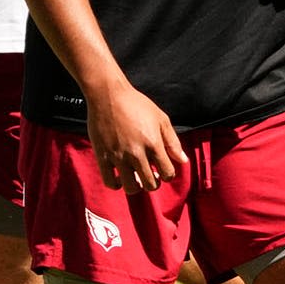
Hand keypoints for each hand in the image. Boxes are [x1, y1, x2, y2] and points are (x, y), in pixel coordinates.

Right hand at [85, 81, 187, 196]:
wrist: (108, 95)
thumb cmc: (137, 105)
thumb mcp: (161, 119)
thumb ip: (173, 142)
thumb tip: (182, 161)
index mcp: (153, 144)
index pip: (168, 173)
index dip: (168, 174)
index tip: (163, 169)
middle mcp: (136, 153)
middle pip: (150, 184)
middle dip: (154, 182)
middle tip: (151, 174)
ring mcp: (118, 156)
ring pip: (131, 187)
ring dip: (136, 186)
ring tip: (136, 177)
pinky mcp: (102, 156)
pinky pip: (110, 182)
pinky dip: (117, 184)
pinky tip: (120, 177)